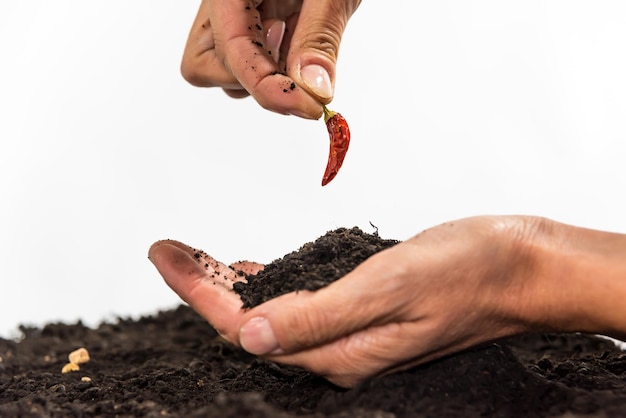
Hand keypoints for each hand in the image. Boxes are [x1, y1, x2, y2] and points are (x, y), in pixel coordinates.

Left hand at [148, 216, 625, 386]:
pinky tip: (253, 271)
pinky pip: (298, 306)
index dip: (198, 294)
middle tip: (170, 251)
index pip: (246, 329)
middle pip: (250, 327)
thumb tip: (249, 334)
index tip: (165, 255)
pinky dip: (266, 286)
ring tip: (196, 258)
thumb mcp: (388, 287)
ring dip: (230, 287)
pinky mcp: (363, 314)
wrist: (517, 268)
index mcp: (339, 351)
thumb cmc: (464, 272)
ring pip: (270, 316)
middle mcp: (338, 351)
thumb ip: (316, 316)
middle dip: (204, 290)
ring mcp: (351, 335)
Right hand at [180, 0, 360, 118]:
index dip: (268, 89)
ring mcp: (234, 12)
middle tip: (298, 72)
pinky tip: (299, 40)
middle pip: (202, 65)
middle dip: (250, 80)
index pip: (232, 51)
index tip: (309, 108)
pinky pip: (249, 58)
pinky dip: (276, 66)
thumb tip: (314, 91)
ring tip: (302, 42)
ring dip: (263, 75)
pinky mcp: (253, 20)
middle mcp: (223, 1)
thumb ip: (319, 35)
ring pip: (224, 69)